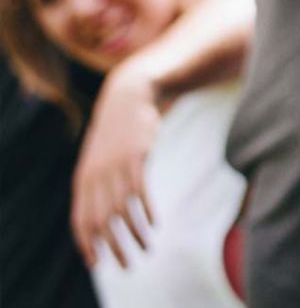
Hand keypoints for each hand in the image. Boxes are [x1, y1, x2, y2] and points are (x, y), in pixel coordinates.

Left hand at [71, 58, 164, 266]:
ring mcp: (114, 167)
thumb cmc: (116, 135)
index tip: (97, 265)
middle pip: (100, 222)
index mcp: (83, 181)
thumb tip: (102, 215)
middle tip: (126, 265)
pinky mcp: (135, 158)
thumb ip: (97, 186)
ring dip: (134, 234)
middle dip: (112, 248)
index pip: (80, 222)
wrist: (128, 97)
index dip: (87, 245)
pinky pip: (139, 192)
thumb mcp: (100, 160)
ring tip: (146, 248)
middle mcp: (95, 177)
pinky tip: (155, 224)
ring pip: (121, 210)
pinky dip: (147, 212)